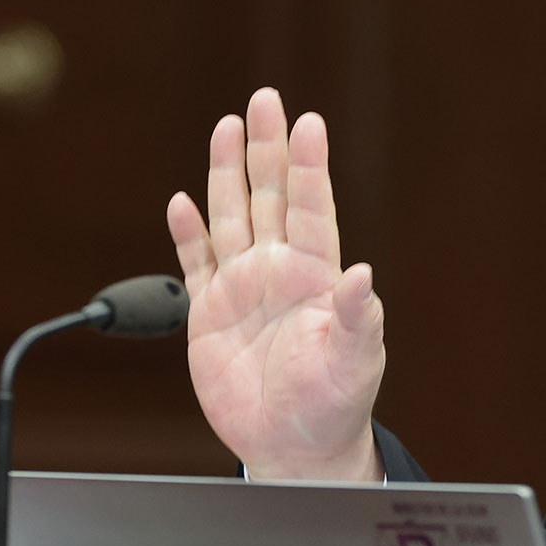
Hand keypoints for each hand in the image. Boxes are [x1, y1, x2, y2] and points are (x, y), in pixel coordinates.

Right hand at [167, 88, 385, 479]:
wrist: (295, 445)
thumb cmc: (335, 404)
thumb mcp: (355, 362)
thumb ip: (358, 318)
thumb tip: (363, 276)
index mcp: (316, 277)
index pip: (311, 209)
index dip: (309, 166)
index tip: (309, 123)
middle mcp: (279, 272)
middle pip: (270, 197)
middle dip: (267, 148)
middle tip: (266, 99)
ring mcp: (244, 288)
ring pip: (232, 217)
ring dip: (227, 173)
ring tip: (228, 126)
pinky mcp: (210, 314)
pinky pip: (196, 264)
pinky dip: (188, 234)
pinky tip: (182, 201)